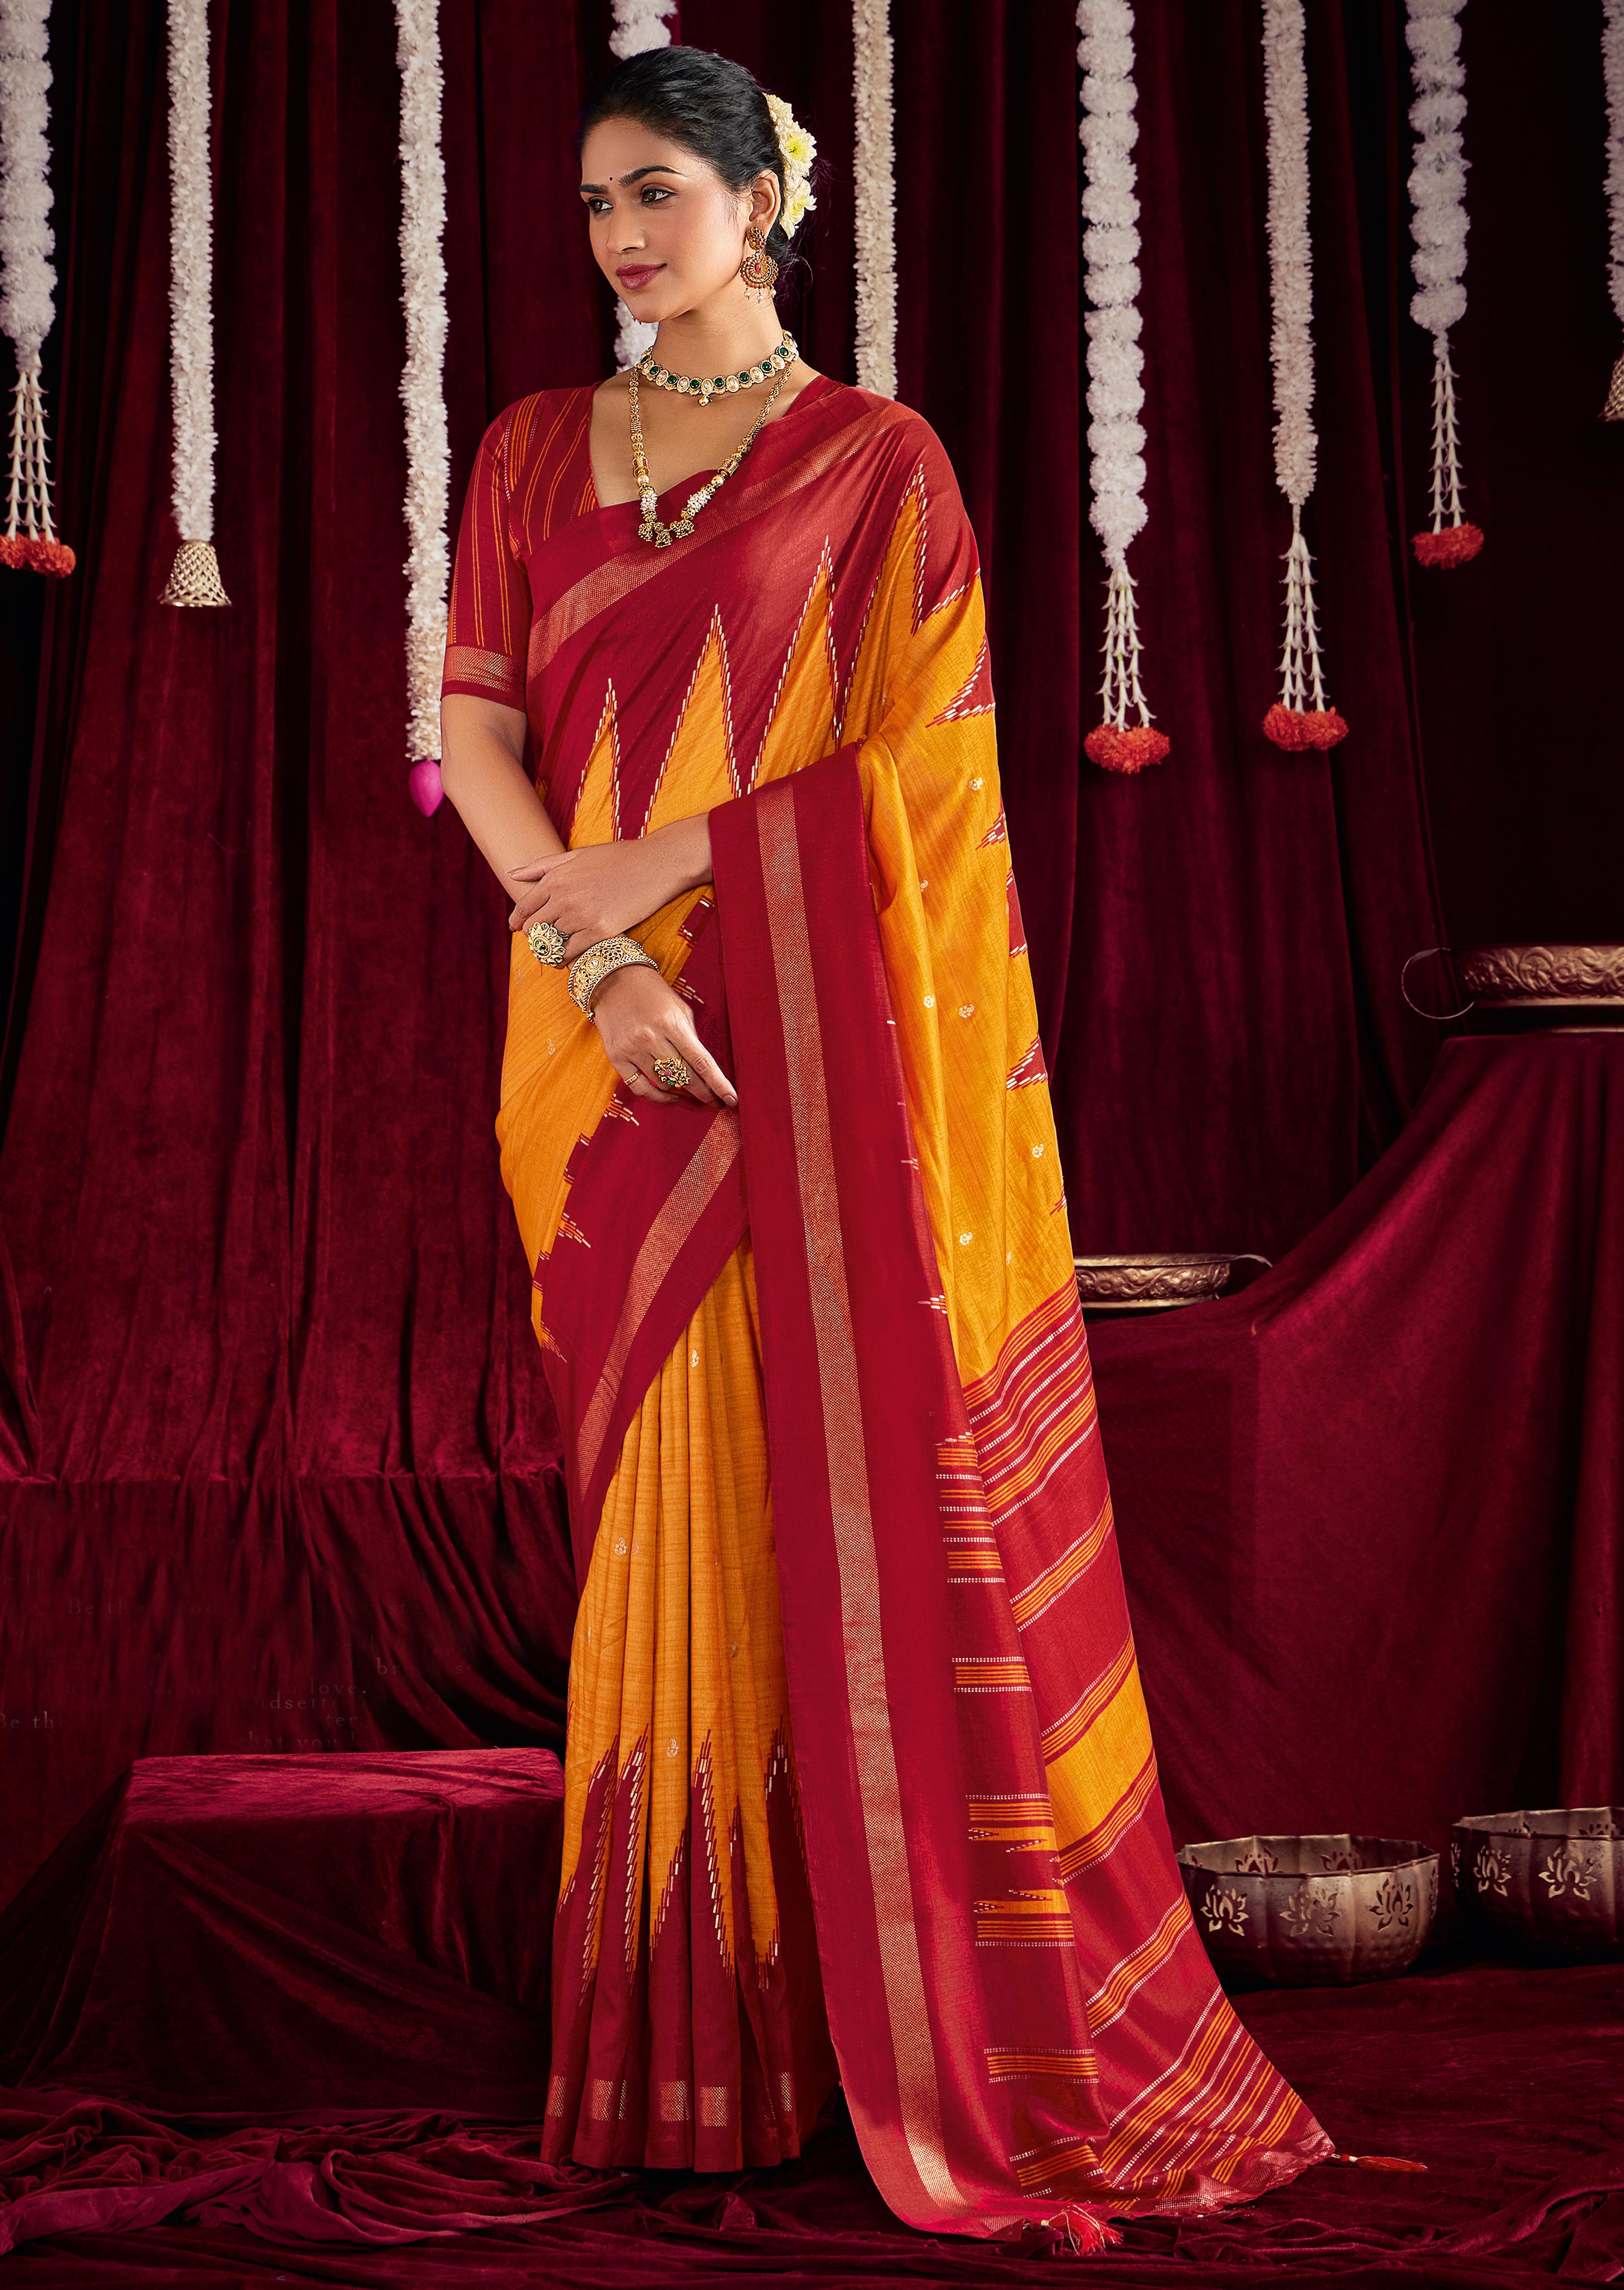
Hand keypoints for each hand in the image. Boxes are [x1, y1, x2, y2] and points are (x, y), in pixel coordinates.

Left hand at [508, 824, 707, 953]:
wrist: (655, 864)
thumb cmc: (617, 857)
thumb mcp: (577, 855)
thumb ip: (543, 865)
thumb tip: (512, 874)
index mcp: (555, 879)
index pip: (524, 907)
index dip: (516, 921)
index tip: (515, 928)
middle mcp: (563, 898)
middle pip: (534, 928)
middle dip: (534, 937)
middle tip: (539, 942)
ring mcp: (581, 915)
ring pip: (553, 943)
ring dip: (550, 950)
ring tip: (554, 953)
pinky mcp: (600, 930)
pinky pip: (573, 952)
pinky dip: (567, 958)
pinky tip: (568, 958)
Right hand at [589, 963, 736, 1108]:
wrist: (613, 980)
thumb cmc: (652, 992)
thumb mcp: (680, 1008)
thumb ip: (691, 1037)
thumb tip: (703, 1068)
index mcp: (672, 1023)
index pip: (701, 1061)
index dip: (718, 1084)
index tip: (730, 1099)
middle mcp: (651, 1037)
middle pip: (685, 1077)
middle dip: (704, 1093)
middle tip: (715, 1101)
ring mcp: (631, 1048)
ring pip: (664, 1084)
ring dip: (683, 1093)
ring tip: (693, 1094)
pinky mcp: (616, 1056)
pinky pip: (640, 1087)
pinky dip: (658, 1096)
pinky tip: (671, 1096)